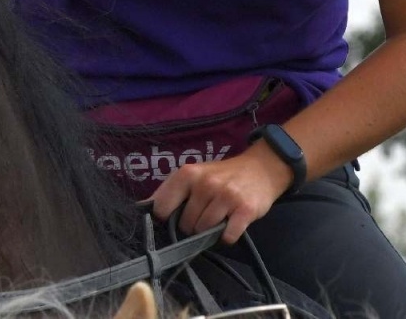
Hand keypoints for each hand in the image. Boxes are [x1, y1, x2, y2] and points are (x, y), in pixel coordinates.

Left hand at [148, 144, 292, 243]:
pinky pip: (227, 236)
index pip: (162, 208)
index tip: (177, 216)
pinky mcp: (245, 210)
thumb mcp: (194, 174)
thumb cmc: (222, 175)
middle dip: (193, 225)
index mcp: (187, 173)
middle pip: (185, 225)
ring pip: (204, 232)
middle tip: (206, 213)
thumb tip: (143, 208)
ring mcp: (226, 196)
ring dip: (211, 231)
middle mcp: (205, 184)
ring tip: (220, 216)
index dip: (168, 217)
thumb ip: (172, 191)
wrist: (262, 168)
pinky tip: (231, 224)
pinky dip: (227, 236)